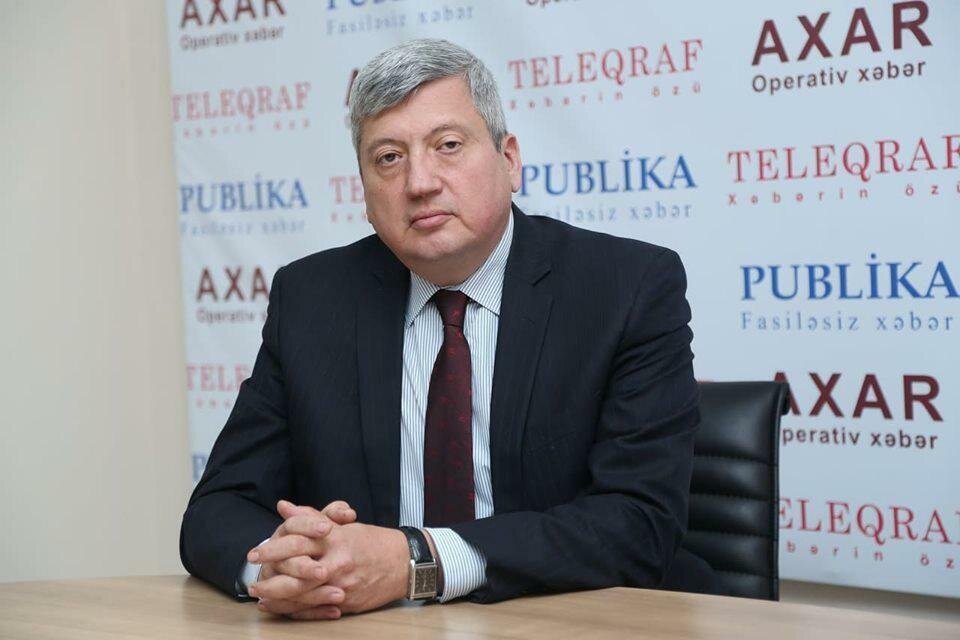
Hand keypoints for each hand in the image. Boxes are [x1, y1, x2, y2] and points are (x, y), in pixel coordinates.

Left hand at [252, 517, 409, 619]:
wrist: (404, 563)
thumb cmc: (373, 542)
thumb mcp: (343, 525)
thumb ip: (310, 517)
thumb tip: (284, 507)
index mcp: (335, 539)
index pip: (299, 541)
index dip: (274, 548)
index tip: (255, 553)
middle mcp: (337, 562)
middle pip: (297, 572)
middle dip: (271, 578)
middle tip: (251, 583)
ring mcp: (342, 584)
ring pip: (304, 595)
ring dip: (278, 598)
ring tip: (260, 598)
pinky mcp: (347, 602)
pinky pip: (316, 609)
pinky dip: (295, 610)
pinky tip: (281, 608)